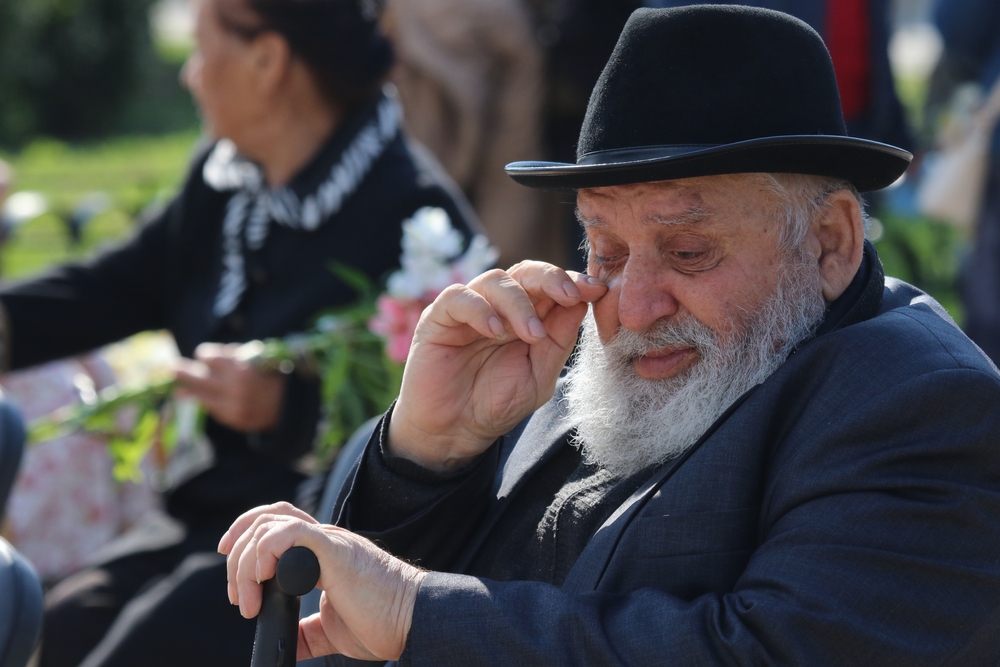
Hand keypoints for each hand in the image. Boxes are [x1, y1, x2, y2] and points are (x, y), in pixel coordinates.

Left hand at [174, 342, 284, 431]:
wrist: (291, 405)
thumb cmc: (272, 375)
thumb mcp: (257, 357)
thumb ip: (231, 355)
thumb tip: (203, 357)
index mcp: (242, 368)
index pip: (210, 358)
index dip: (204, 355)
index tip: (201, 355)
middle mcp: (235, 388)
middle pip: (200, 378)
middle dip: (185, 372)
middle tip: (172, 368)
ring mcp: (233, 406)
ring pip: (202, 397)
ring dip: (188, 391)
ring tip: (177, 389)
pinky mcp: (234, 420)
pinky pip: (214, 410)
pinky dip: (207, 403)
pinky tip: (197, 399)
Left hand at [219, 502, 424, 661]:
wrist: (410, 621)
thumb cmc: (382, 623)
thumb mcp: (333, 630)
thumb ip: (309, 631)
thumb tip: (287, 644)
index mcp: (322, 553)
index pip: (276, 521)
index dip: (245, 534)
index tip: (230, 564)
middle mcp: (323, 539)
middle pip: (264, 519)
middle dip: (236, 555)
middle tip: (238, 598)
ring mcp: (329, 540)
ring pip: (269, 525)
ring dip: (245, 563)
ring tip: (248, 600)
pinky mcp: (334, 548)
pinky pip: (291, 532)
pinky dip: (266, 551)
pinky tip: (264, 579)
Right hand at [390, 261, 606, 471]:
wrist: (454, 432)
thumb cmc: (495, 403)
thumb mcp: (539, 376)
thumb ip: (559, 340)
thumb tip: (583, 302)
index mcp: (526, 316)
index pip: (550, 285)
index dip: (572, 281)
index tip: (596, 289)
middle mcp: (498, 306)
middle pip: (526, 271)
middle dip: (551, 279)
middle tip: (570, 297)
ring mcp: (468, 309)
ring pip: (496, 280)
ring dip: (519, 303)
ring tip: (531, 335)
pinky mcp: (438, 317)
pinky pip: (458, 297)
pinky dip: (480, 309)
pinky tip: (495, 332)